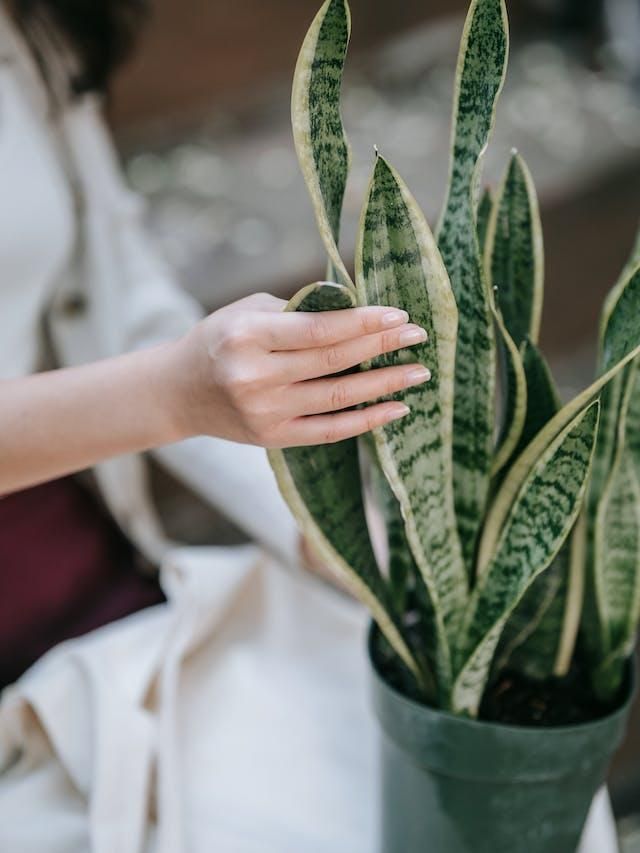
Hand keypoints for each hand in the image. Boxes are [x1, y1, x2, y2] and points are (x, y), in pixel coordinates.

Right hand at [170, 291, 430, 447]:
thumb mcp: (247, 312)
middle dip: (382, 346)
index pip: (318, 329)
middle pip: (333, 361)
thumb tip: (356, 310)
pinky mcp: (273, 437)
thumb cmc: (219, 340)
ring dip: (384, 384)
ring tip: (418, 372)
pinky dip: (366, 421)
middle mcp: (254, 376)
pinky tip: (396, 409)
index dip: (363, 322)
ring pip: (337, 397)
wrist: (178, 392)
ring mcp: (264, 412)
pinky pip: (329, 431)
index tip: (399, 314)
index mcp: (247, 336)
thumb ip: (297, 311)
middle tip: (419, 336)